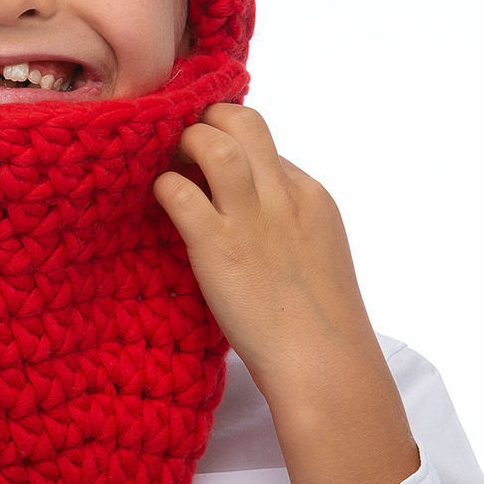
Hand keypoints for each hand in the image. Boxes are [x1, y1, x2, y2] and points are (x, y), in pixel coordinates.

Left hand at [153, 104, 418, 483]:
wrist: (324, 364)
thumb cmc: (319, 327)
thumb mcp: (317, 256)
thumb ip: (289, 227)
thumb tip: (251, 217)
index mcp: (312, 197)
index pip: (268, 147)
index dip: (236, 149)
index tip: (210, 167)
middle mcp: (285, 196)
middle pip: (245, 121)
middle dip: (209, 119)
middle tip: (184, 144)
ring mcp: (253, 218)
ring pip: (216, 141)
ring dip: (185, 143)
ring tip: (168, 163)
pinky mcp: (219, 245)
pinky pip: (181, 192)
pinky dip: (163, 187)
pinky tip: (158, 200)